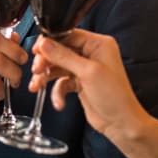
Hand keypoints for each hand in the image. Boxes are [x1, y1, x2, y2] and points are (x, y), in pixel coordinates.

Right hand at [29, 30, 145, 140]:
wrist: (121, 123)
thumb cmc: (114, 96)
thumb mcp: (87, 72)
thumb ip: (64, 56)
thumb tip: (45, 43)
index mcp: (98, 44)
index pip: (69, 34)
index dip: (51, 42)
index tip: (36, 49)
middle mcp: (91, 54)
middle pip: (60, 50)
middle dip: (46, 61)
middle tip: (37, 70)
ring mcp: (84, 69)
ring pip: (58, 67)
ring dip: (46, 77)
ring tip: (37, 86)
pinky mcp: (79, 83)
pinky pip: (62, 82)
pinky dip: (57, 92)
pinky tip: (59, 102)